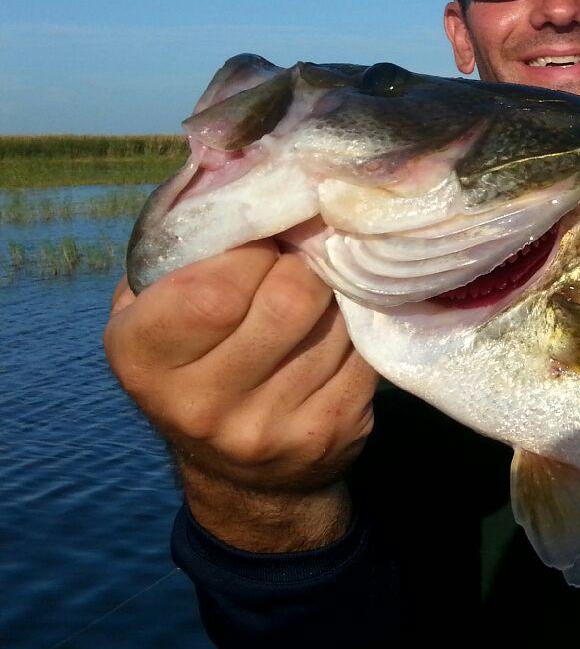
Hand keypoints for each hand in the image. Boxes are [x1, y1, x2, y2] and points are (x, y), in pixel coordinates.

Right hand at [104, 241, 377, 551]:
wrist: (236, 473)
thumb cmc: (192, 361)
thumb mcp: (152, 308)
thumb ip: (179, 250)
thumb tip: (237, 175)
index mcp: (145, 360)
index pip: (214, 291)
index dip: (251, 250)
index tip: (260, 242)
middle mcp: (201, 405)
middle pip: (289, 300)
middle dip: (304, 264)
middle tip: (299, 259)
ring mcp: (268, 427)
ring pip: (336, 321)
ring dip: (336, 294)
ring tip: (319, 293)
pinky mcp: (329, 434)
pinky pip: (366, 353)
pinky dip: (361, 329)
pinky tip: (340, 328)